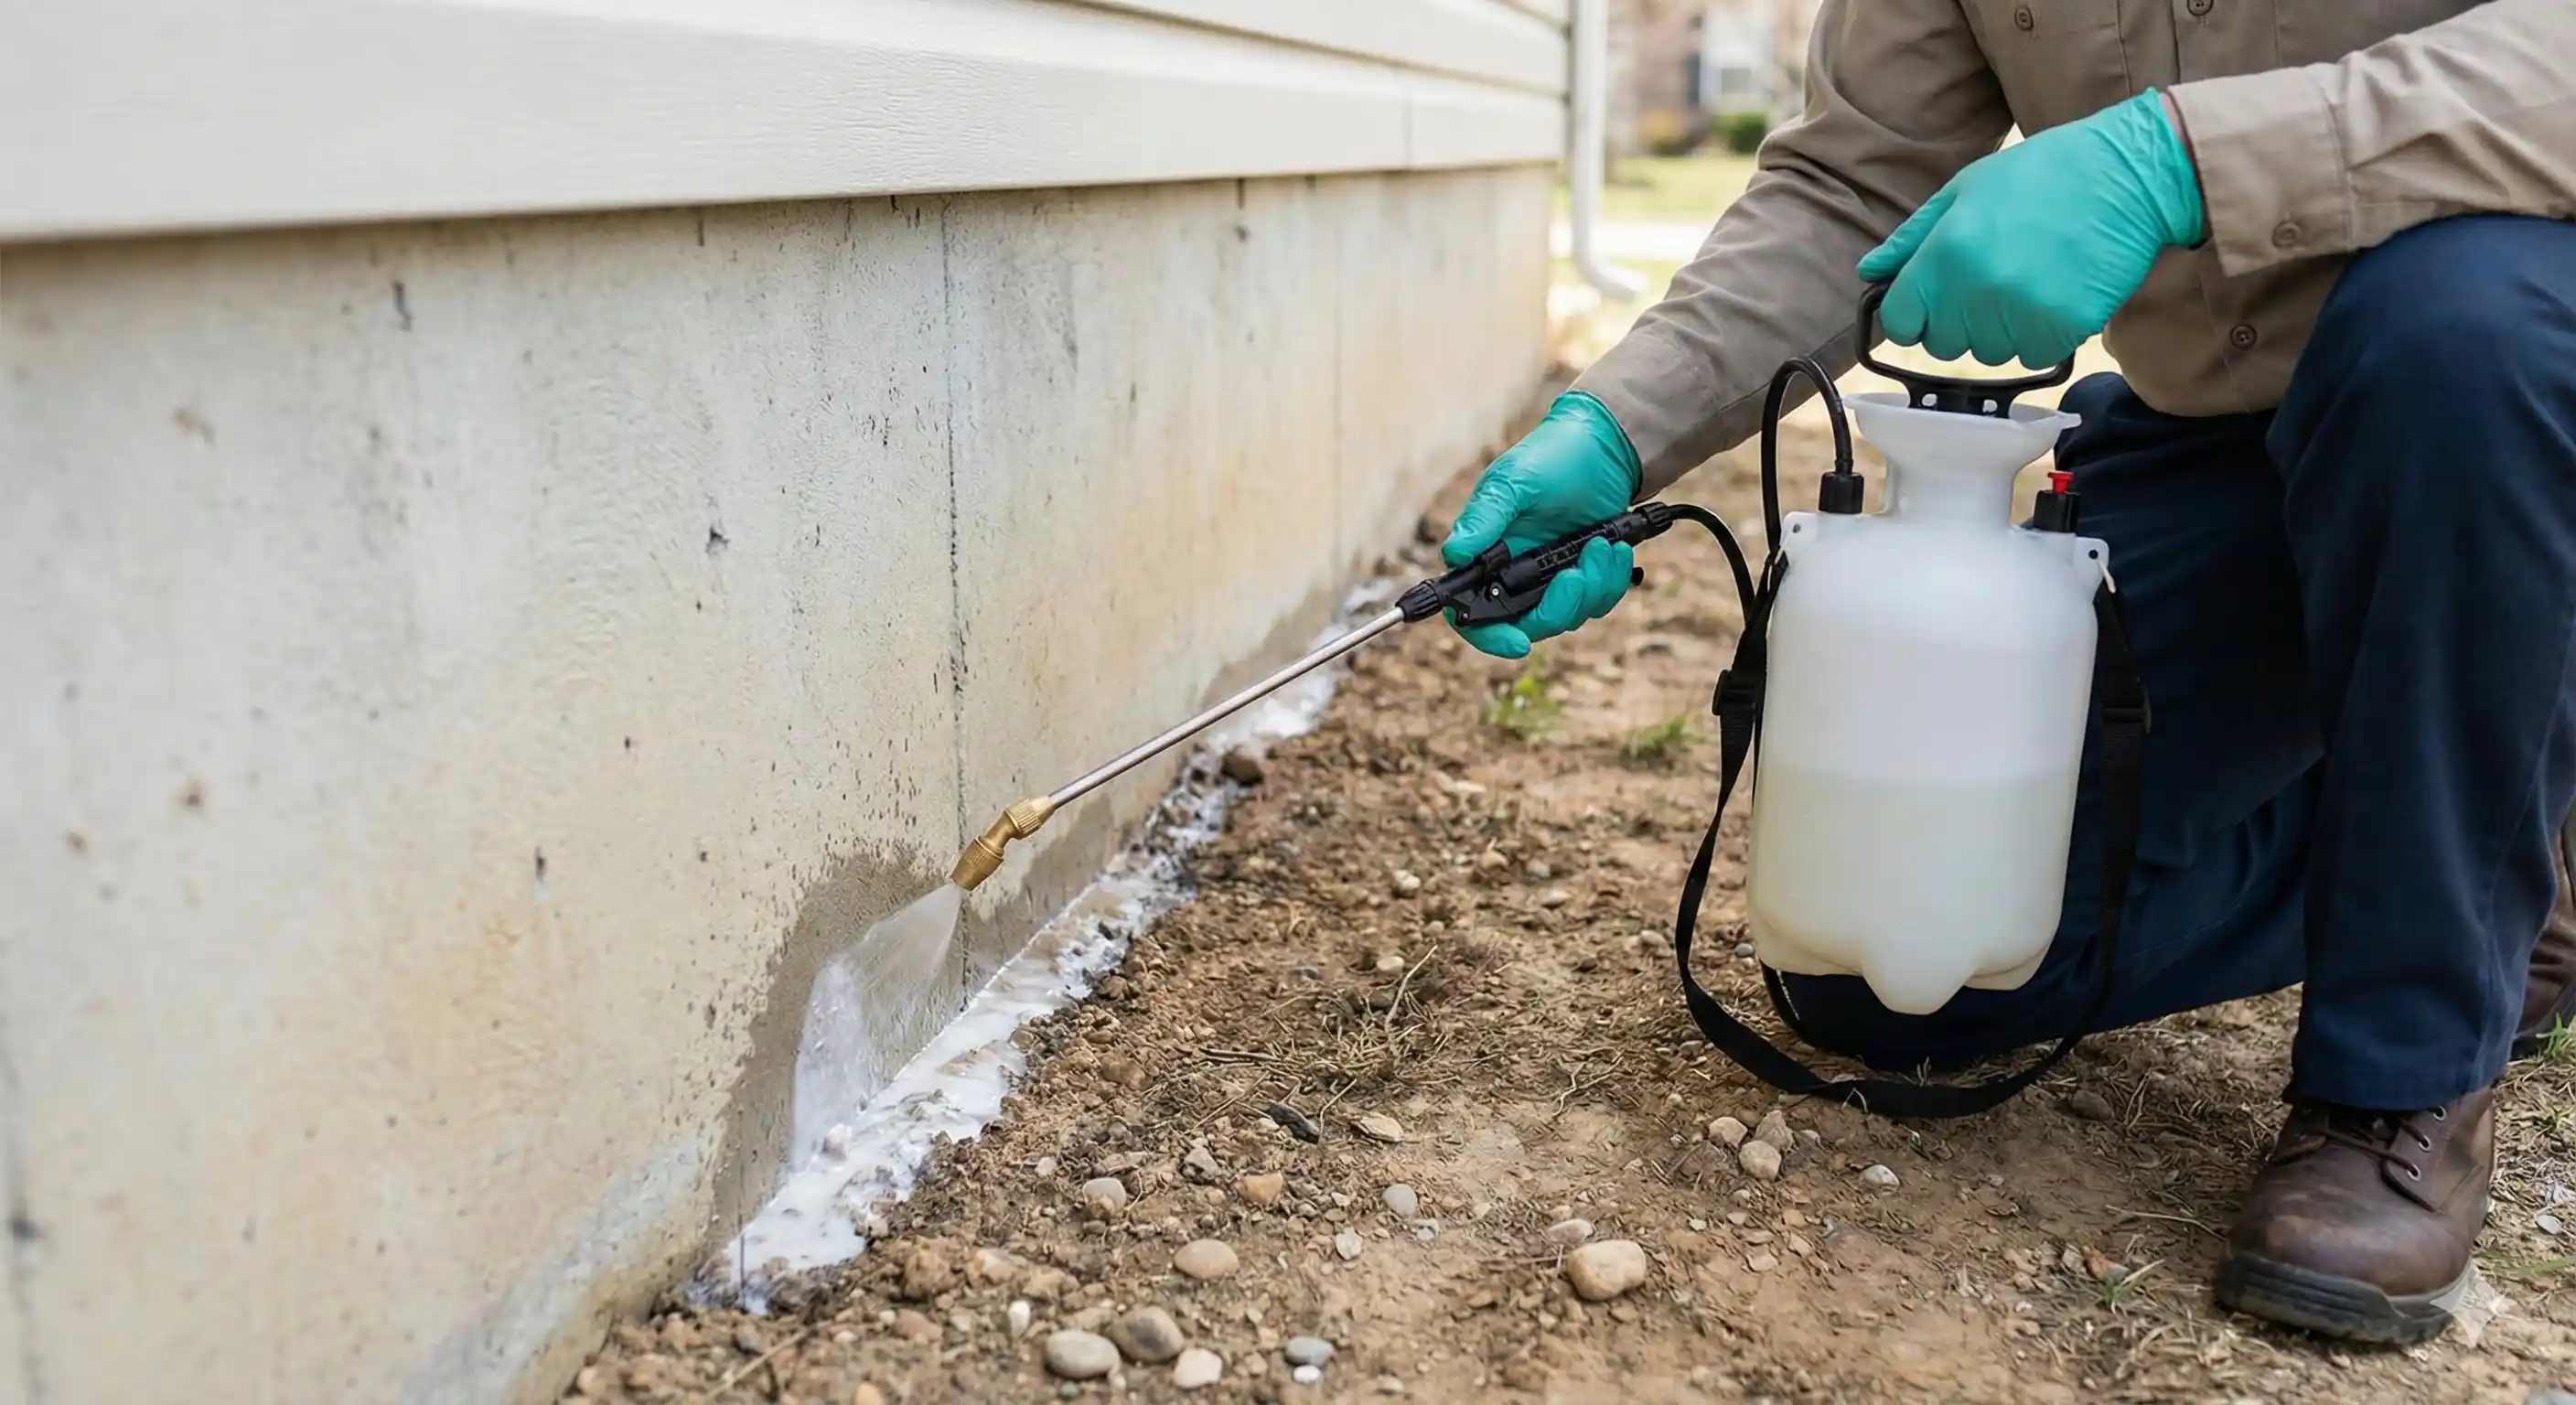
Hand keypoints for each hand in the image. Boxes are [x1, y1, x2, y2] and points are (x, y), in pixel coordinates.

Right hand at [1440, 390, 1641, 658]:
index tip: (1518, 642)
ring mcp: (1550, 578)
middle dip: (1560, 606)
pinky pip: (1597, 601)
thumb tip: (1454, 554)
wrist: (1604, 447)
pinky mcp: (1583, 575)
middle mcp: (1515, 575)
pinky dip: (1610, 579)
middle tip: (1577, 574)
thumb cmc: (1550, 457)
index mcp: (1486, 558)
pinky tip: (1615, 548)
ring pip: (1569, 615)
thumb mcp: (1513, 483)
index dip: (1490, 637)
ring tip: (1604, 546)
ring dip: (1592, 586)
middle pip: (1529, 624)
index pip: (1473, 614)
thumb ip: (1484, 519)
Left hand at [1857, 90, 2203, 368]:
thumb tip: (1870, 271)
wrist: (2127, 176)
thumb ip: (1913, 238)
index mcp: (1945, 253)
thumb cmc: (2042, 175)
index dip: (1915, 315)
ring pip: (1989, 353)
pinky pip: (2033, 355)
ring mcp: (2021, 312)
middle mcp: (1977, 289)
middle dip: (1960, 321)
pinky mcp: (2063, 328)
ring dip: (2003, 329)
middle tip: (1995, 278)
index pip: (1902, 322)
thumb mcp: (1965, 190)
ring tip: (2031, 278)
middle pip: (1944, 344)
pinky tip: (2057, 292)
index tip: (1934, 302)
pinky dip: (2043, 334)